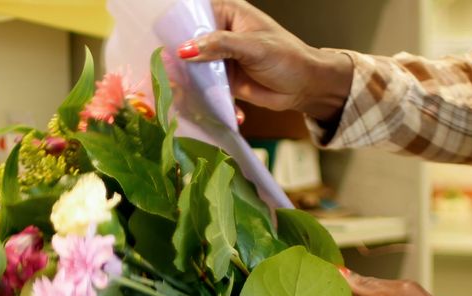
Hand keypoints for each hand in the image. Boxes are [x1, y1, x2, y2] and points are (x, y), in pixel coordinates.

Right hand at [177, 0, 353, 120]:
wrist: (304, 87)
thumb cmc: (287, 58)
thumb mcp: (254, 47)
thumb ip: (220, 45)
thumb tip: (186, 48)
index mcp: (227, 13)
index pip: (193, 13)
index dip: (178, 27)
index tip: (167, 47)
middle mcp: (218, 32)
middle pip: (186, 42)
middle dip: (178, 60)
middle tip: (171, 76)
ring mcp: (218, 57)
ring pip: (191, 67)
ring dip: (188, 82)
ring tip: (184, 95)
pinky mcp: (221, 80)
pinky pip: (203, 87)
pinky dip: (203, 98)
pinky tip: (207, 106)